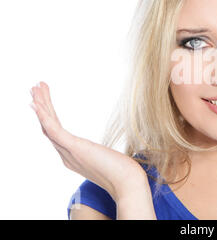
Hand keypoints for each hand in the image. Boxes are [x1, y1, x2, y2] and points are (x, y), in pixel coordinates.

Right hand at [29, 81, 148, 201]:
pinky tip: (38, 104)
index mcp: (72, 157)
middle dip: (42, 105)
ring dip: (41, 105)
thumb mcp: (108, 158)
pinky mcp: (75, 148)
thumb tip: (108, 150)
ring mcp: (69, 153)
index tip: (44, 100)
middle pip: (48, 127)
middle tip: (36, 87)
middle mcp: (66, 156)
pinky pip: (55, 130)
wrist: (127, 182)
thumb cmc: (123, 170)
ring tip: (36, 87)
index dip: (48, 116)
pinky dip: (45, 117)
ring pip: (48, 126)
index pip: (55, 133)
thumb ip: (102, 154)